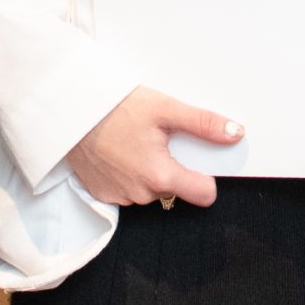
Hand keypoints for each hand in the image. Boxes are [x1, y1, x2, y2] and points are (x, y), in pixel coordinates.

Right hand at [64, 87, 243, 207]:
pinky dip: (127, 175)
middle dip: (173, 167)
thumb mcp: (165, 108)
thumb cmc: (115, 107)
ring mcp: (120, 197)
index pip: (204, 194)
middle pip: (175, 189)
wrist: (68, 110)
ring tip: (134, 143)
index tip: (199, 161)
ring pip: (150, 190)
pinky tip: (118, 153)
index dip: (207, 178)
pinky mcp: (101, 194)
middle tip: (158, 140)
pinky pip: (127, 191)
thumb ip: (202, 124)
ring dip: (148, 172)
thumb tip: (236, 133)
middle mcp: (141, 193)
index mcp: (161, 175)